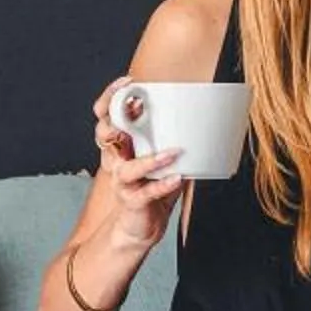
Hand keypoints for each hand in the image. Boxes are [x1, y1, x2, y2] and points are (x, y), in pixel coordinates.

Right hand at [91, 77, 187, 248]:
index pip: (106, 115)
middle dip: (119, 119)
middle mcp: (115, 161)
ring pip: (126, 167)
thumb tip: (206, 121)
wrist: (139, 227)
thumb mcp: (162, 161)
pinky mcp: (131, 201)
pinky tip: (177, 178)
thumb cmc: (152, 189)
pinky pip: (145, 193)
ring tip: (172, 152)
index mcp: (121, 145)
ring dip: (149, 159)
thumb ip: (175, 142)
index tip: (128, 82)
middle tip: (140, 106)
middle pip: (105, 134)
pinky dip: (162, 185)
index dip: (111, 97)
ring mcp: (121, 182)